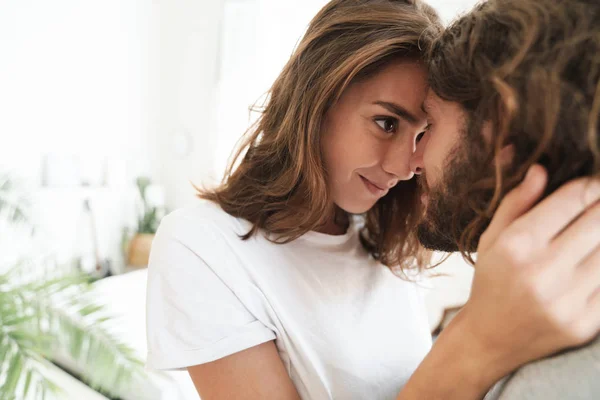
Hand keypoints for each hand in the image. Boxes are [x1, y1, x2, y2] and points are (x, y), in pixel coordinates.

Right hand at [462, 164, 599, 375]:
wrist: (490, 339)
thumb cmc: (490, 283)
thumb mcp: (491, 239)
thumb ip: (516, 202)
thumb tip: (541, 169)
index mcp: (517, 245)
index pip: (571, 200)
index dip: (589, 186)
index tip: (593, 184)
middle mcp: (543, 271)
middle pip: (598, 222)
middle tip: (598, 205)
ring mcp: (567, 300)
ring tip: (593, 232)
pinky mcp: (585, 323)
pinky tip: (594, 259)